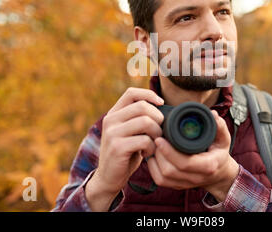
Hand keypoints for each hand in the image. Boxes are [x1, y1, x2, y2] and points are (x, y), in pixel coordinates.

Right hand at [85, 87, 163, 210]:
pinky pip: (144, 140)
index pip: (131, 93)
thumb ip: (139, 118)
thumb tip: (162, 105)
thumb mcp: (130, 131)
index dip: (149, 95)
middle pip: (143, 106)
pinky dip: (152, 147)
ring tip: (154, 143)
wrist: (109, 177)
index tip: (161, 104)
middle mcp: (110, 120)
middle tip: (159, 132)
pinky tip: (147, 153)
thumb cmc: (126, 152)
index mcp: (114, 113)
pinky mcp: (117, 147)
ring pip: (146, 122)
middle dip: (158, 118)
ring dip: (157, 134)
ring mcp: (112, 133)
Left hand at [147, 110, 238, 201]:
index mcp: (208, 166)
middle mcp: (196, 178)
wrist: (219, 174)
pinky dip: (153, 169)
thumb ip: (219, 126)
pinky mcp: (177, 186)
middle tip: (155, 139)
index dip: (169, 152)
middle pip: (170, 171)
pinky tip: (154, 156)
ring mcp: (186, 184)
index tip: (160, 139)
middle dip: (159, 154)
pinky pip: (160, 181)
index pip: (185, 163)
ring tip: (154, 146)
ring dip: (155, 161)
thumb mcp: (223, 139)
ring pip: (163, 178)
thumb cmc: (219, 153)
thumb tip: (213, 114)